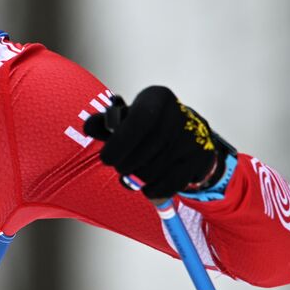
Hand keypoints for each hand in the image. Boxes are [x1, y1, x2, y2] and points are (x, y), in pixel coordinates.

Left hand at [82, 86, 232, 199]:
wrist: (187, 134)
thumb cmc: (146, 127)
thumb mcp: (126, 119)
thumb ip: (104, 124)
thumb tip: (88, 127)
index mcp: (157, 98)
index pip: (138, 122)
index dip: (119, 144)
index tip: (105, 159)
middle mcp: (178, 115)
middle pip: (144, 151)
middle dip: (124, 165)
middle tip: (120, 167)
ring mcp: (192, 138)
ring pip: (153, 171)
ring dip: (136, 178)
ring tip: (134, 173)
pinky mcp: (200, 159)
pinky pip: (169, 185)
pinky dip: (152, 190)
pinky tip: (147, 185)